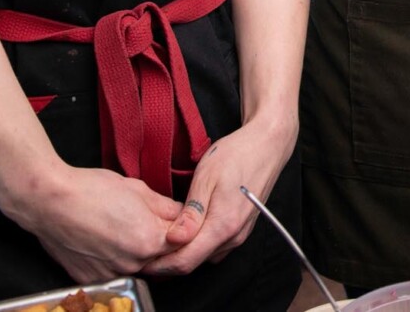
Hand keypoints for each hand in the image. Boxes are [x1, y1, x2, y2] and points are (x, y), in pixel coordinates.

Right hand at [6, 164, 180, 284]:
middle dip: (159, 242)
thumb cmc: (91, 190)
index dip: (180, 229)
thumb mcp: (138, 189)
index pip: (182, 242)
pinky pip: (114, 272)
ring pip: (137, 266)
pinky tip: (104, 240)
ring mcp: (112, 273)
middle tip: (144, 222)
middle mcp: (134, 262)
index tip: (175, 220)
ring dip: (136, 253)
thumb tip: (182, 215)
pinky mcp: (92, 279)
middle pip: (160, 258)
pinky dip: (114, 260)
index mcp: (150, 239)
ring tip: (119, 228)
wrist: (50, 202)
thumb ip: (166, 207)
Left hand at [144, 117, 297, 277]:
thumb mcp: (206, 178)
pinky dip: (198, 244)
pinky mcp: (243, 227)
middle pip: (195, 262)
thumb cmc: (236, 155)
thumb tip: (173, 239)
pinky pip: (216, 245)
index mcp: (223, 226)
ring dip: (184, 252)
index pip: (186, 261)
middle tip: (145, 249)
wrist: (268, 144)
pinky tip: (186, 229)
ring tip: (162, 238)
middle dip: (169, 261)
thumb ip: (191, 213)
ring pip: (206, 255)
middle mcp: (234, 236)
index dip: (161, 265)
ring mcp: (241, 233)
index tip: (141, 261)